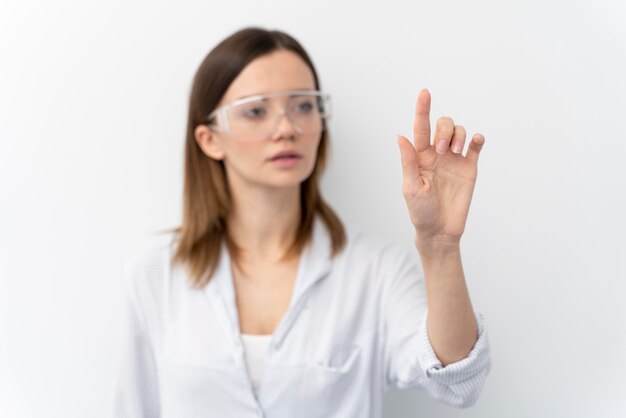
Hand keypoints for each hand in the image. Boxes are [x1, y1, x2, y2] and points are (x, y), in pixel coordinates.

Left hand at [397, 89, 484, 250]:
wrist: (440, 230)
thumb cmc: (420, 210)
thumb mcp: (411, 186)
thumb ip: (409, 161)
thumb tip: (400, 136)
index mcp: (420, 156)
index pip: (421, 128)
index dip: (422, 109)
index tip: (424, 92)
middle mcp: (437, 153)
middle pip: (443, 125)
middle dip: (445, 130)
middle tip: (442, 150)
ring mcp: (454, 159)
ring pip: (459, 131)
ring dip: (459, 135)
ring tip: (455, 151)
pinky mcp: (469, 167)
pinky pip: (475, 146)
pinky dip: (477, 139)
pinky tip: (476, 141)